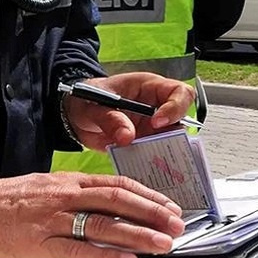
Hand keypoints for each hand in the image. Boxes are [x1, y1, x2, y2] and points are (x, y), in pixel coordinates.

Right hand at [0, 172, 185, 257]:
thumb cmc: (2, 203)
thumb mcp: (44, 190)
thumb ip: (74, 198)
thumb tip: (106, 210)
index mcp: (67, 182)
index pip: (117, 185)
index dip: (147, 196)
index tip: (169, 206)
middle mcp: (64, 196)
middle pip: (118, 201)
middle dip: (152, 213)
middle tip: (177, 225)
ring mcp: (52, 219)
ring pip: (104, 224)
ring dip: (138, 234)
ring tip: (162, 243)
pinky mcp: (38, 244)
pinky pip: (78, 249)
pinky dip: (106, 255)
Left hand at [64, 72, 195, 150]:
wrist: (74, 116)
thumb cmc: (87, 99)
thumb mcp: (93, 106)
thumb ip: (109, 118)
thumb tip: (127, 136)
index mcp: (149, 87)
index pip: (179, 92)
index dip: (175, 107)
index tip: (157, 122)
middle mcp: (156, 108)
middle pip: (182, 119)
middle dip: (174, 135)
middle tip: (157, 145)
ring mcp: (152, 128)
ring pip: (171, 141)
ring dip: (164, 152)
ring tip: (150, 161)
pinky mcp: (144, 145)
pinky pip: (155, 155)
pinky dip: (151, 163)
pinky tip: (143, 170)